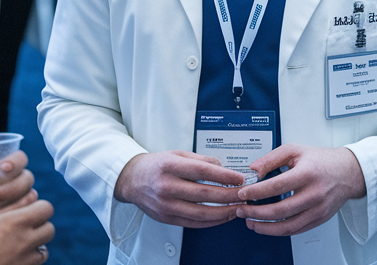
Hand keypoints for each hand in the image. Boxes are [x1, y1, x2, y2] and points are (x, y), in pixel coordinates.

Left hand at [0, 151, 35, 231]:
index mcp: (5, 169)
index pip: (20, 158)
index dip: (16, 161)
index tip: (2, 167)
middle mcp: (16, 182)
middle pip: (27, 178)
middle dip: (10, 188)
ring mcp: (21, 200)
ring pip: (30, 196)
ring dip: (13, 205)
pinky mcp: (22, 217)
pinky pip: (29, 215)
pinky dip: (16, 217)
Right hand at [0, 191, 53, 264]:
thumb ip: (4, 214)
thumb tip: (18, 206)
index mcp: (14, 222)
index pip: (46, 208)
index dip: (39, 208)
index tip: (29, 211)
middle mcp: (24, 241)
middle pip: (50, 229)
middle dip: (41, 228)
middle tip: (26, 230)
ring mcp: (25, 261)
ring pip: (45, 251)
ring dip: (36, 248)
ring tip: (20, 248)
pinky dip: (29, 263)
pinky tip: (15, 261)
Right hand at [113, 151, 244, 228]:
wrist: (132, 179)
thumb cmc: (156, 165)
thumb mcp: (177, 154)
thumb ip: (201, 160)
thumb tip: (224, 168)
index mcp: (170, 166)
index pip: (202, 172)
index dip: (224, 176)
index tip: (239, 178)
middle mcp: (167, 187)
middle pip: (205, 194)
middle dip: (229, 196)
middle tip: (244, 195)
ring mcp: (166, 205)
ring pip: (201, 213)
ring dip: (224, 212)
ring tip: (237, 208)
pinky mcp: (167, 218)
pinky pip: (193, 223)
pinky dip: (211, 222)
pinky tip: (222, 217)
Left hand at [234, 145, 365, 235]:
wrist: (348, 172)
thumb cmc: (321, 160)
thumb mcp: (295, 150)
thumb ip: (271, 158)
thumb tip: (252, 171)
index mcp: (307, 173)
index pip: (276, 186)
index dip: (256, 192)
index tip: (242, 194)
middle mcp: (314, 194)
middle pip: (279, 210)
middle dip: (255, 212)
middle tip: (241, 210)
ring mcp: (318, 209)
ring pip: (287, 226)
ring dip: (264, 227)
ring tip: (250, 222)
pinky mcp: (319, 219)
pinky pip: (295, 230)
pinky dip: (278, 231)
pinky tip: (267, 226)